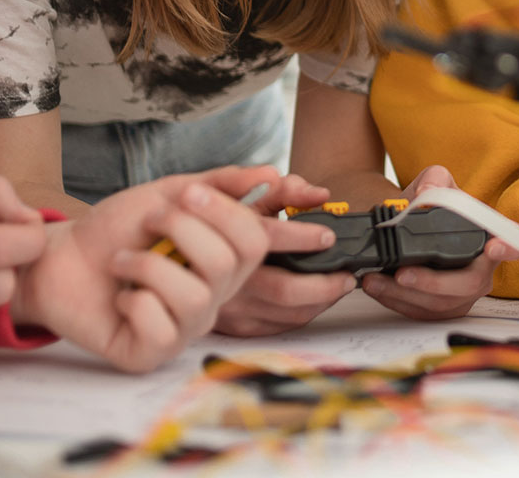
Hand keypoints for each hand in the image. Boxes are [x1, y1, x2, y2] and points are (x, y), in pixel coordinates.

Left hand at [13, 166, 275, 371]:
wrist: (60, 257)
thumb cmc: (116, 230)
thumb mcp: (167, 195)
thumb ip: (218, 185)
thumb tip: (271, 174)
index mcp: (222, 262)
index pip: (254, 243)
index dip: (227, 214)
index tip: (188, 194)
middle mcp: (211, 299)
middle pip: (226, 265)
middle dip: (182, 230)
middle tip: (150, 221)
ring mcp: (183, 329)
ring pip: (194, 297)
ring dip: (148, 265)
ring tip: (123, 261)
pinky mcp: (151, 353)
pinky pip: (160, 328)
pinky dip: (132, 301)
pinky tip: (120, 298)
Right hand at [212, 173, 368, 336]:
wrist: (170, 256)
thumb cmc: (211, 223)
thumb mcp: (241, 197)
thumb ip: (281, 190)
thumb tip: (319, 194)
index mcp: (227, 240)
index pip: (269, 239)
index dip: (305, 237)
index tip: (329, 236)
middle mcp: (227, 277)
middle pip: (286, 289)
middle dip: (327, 284)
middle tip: (347, 274)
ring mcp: (229, 305)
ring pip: (286, 313)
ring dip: (320, 302)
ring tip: (338, 286)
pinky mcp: (231, 325)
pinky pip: (276, 327)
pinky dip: (301, 315)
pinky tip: (314, 300)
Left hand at [361, 165, 518, 319]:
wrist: (406, 226)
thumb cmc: (429, 206)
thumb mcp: (434, 182)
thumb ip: (434, 180)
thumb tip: (428, 192)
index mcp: (488, 235)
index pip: (517, 242)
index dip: (512, 247)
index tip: (494, 248)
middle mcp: (482, 268)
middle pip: (470, 283)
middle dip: (434, 282)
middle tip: (403, 273)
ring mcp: (463, 292)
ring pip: (442, 304)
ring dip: (406, 295)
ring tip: (377, 279)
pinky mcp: (441, 308)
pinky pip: (422, 312)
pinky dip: (396, 302)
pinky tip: (376, 287)